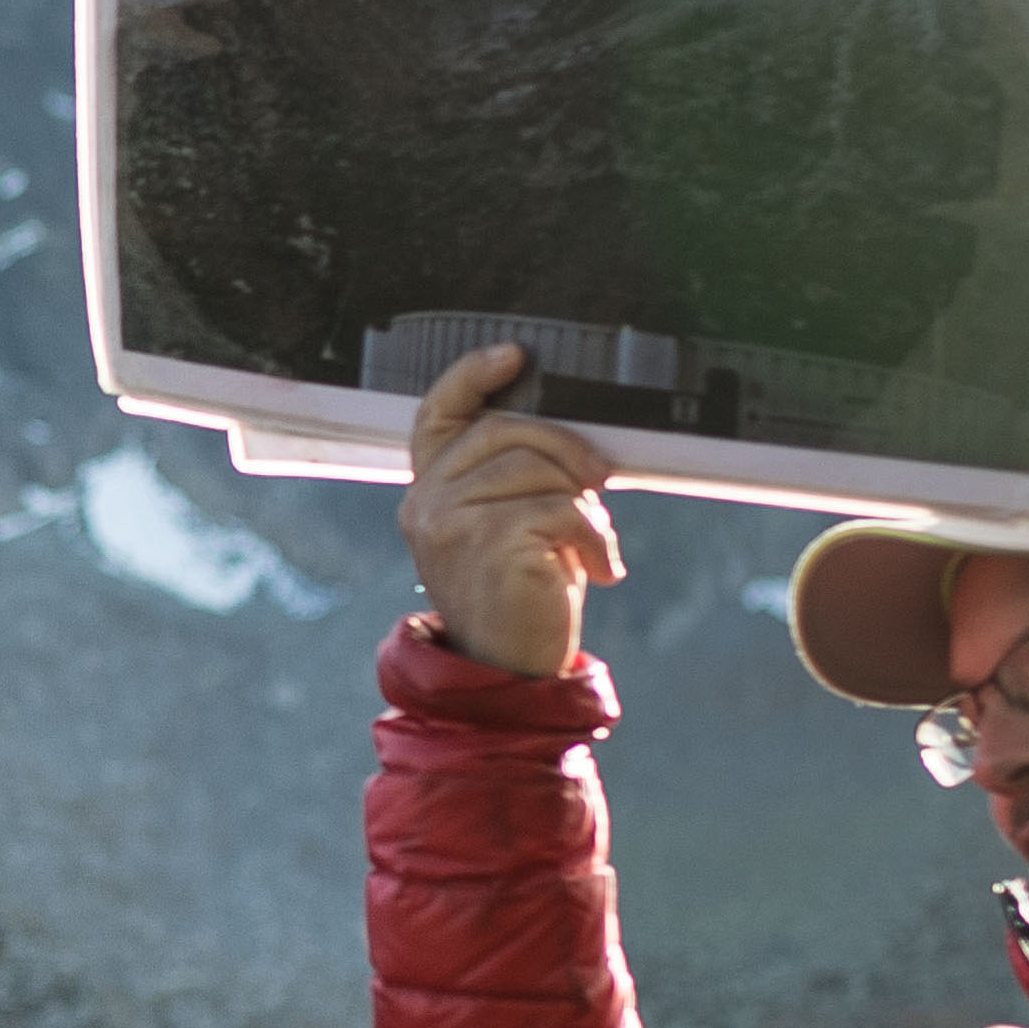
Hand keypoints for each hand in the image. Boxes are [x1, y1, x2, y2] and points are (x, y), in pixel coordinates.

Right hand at [398, 345, 619, 679]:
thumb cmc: (520, 595)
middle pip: (506, 429)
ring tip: (594, 547)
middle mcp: (427, 500)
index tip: (515, 355)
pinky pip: (560, 508)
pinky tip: (601, 568)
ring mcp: (450, 519)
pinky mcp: (486, 540)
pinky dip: (593, 536)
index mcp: (429, 490)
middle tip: (599, 483)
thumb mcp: (510, 525)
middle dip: (566, 449)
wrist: (510, 672)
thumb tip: (571, 436)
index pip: (438, 414)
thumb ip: (516, 477)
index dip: (471, 375)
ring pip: (538, 469)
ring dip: (584, 505)